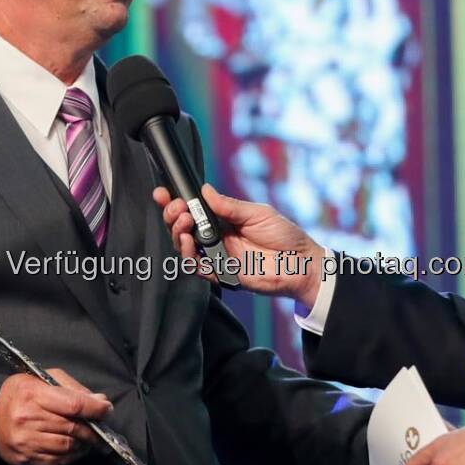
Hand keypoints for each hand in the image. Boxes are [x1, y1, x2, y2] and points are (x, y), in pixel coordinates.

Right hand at [0, 368, 112, 464]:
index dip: (95, 409)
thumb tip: (99, 401)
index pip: (73, 405)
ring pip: (68, 446)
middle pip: (73, 427)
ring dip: (84, 444)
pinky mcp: (26, 459)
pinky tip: (75, 448)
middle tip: (101, 427)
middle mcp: (27, 419)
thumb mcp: (42, 379)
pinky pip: (57, 461)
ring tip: (89, 438)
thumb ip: (72, 388)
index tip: (107, 410)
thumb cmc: (19, 395)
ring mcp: (26, 442)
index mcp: (32, 394)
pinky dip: (72, 456)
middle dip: (93, 428)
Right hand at [152, 183, 323, 305]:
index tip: (163, 194)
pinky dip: (189, 256)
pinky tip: (190, 242)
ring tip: (184, 224)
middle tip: (176, 208)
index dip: (176, 203)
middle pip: (183, 228)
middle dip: (173, 216)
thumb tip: (205, 191)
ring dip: (178, 234)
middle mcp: (217, 238)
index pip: (194, 210)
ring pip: (185, 247)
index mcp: (224, 220)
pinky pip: (197, 268)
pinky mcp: (221, 274)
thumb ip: (229, 205)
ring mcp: (217, 256)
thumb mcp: (257, 213)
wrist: (301, 264)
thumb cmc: (285, 236)